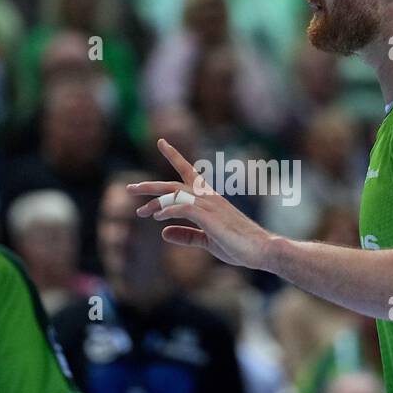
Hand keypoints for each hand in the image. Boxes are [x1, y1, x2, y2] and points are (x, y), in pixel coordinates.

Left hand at [128, 139, 275, 270]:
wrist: (262, 250)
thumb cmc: (238, 245)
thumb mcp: (206, 241)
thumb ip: (186, 235)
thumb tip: (163, 231)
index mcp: (209, 199)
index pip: (188, 172)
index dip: (174, 156)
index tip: (161, 142)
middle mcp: (208, 197)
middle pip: (174, 184)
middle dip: (151, 186)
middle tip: (130, 188)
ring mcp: (210, 206)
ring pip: (176, 195)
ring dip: (155, 201)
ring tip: (139, 211)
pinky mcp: (210, 217)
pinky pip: (184, 208)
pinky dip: (168, 210)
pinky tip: (158, 217)